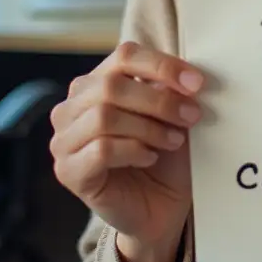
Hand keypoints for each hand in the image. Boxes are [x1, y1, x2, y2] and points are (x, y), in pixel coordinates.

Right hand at [50, 41, 204, 261]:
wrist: (160, 206)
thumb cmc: (165, 155)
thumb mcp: (172, 115)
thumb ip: (170, 90)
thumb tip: (185, 76)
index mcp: (98, 82)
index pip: (124, 55)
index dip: (162, 64)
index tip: (197, 82)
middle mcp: (72, 107)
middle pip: (112, 85)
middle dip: (159, 100)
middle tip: (191, 116)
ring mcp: (64, 140)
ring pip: (104, 116)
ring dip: (148, 127)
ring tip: (173, 140)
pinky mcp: (68, 172)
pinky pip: (100, 149)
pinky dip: (133, 150)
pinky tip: (149, 157)